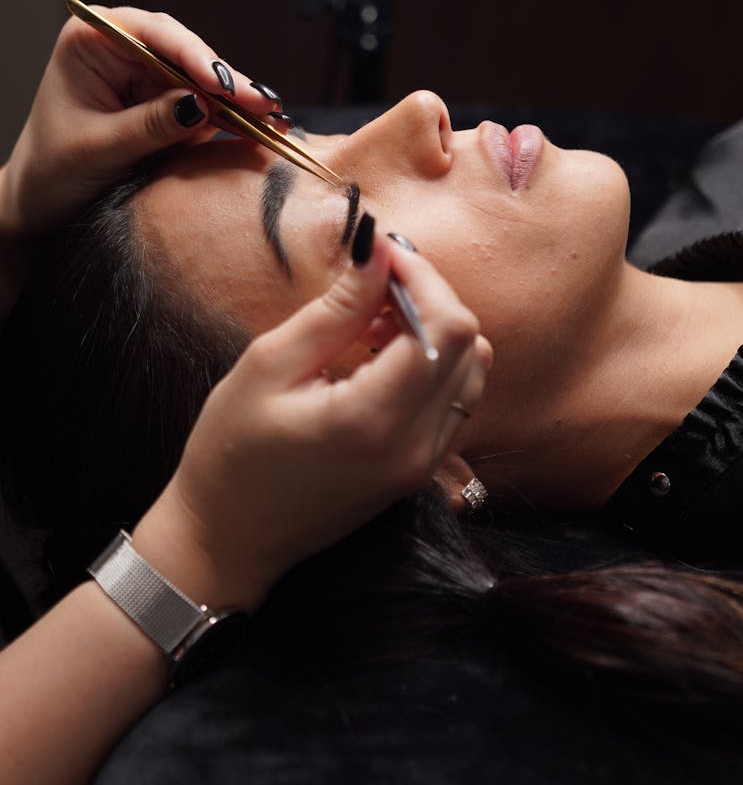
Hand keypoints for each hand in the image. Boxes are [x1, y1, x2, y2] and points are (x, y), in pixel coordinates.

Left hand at [0, 5, 279, 239]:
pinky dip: (231, 119)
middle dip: (225, 81)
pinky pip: (205, 106)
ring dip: (237, 100)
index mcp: (92, 40)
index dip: (193, 57)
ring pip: (202, 80)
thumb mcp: (99, 148)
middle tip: (263, 104)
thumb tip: (200, 105)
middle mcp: (124, 49)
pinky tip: (260, 128)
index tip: (222, 84)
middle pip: (187, 54)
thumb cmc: (52, 171)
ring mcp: (147, 76)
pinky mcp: (166, 103)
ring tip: (271, 117)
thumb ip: (150, 124)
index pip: (152, 35)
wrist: (42, 205)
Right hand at [133, 230, 491, 611]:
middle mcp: (415, 448)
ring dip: (435, 330)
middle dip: (429, 297)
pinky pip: (456, 400)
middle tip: (372, 283)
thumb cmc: (232, 452)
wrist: (227, 538)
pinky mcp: (420, 471)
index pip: (446, 327)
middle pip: (469, 343)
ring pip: (472, 370)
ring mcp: (423, 465)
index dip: (422, 276)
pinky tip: (381, 357)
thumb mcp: (270, 365)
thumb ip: (337, 307)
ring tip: (373, 322)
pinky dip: (434, 363)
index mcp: (375, 420)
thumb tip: (379, 246)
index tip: (380, 254)